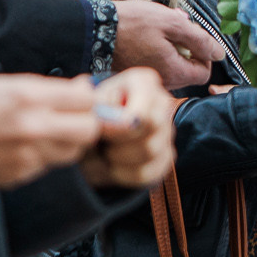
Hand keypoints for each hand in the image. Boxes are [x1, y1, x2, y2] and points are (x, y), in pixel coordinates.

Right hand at [0, 74, 99, 187]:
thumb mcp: (3, 83)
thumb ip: (46, 88)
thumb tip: (82, 87)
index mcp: (27, 96)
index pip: (86, 100)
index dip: (86, 97)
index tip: (79, 96)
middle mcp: (32, 127)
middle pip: (90, 130)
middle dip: (87, 121)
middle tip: (74, 116)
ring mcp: (26, 156)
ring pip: (73, 151)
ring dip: (69, 140)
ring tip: (47, 130)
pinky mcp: (18, 176)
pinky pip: (48, 165)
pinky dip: (44, 155)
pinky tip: (23, 145)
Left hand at [81, 68, 175, 188]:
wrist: (92, 136)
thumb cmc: (92, 114)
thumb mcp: (88, 104)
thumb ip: (97, 107)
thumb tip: (111, 119)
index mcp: (143, 82)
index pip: (142, 111)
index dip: (120, 126)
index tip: (101, 130)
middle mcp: (162, 103)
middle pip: (150, 129)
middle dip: (119, 140)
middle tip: (102, 141)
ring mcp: (167, 131)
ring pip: (149, 151)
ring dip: (119, 157)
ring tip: (105, 151)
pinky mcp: (166, 157)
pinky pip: (149, 172)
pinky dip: (124, 174)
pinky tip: (113, 166)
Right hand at [113, 0, 216, 89]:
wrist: (94, 28)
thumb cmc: (131, 23)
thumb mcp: (172, 23)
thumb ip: (199, 40)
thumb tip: (220, 53)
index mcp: (173, 72)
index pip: (204, 73)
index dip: (205, 54)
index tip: (194, 38)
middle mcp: (161, 82)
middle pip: (188, 72)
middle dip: (187, 50)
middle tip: (174, 29)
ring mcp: (147, 79)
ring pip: (172, 67)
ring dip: (172, 49)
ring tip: (158, 30)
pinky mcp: (136, 73)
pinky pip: (156, 66)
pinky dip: (157, 52)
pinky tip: (147, 36)